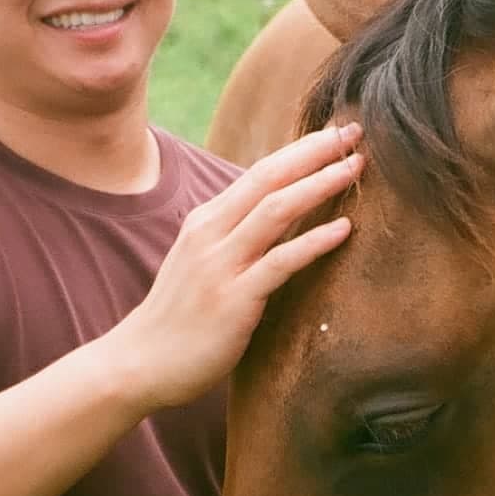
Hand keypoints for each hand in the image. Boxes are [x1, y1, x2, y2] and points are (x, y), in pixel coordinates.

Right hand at [113, 123, 364, 411]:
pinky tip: (345, 229)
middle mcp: (211, 234)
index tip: (336, 133)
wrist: (139, 363)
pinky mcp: (234, 300)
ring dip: (319, 184)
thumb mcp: (202, 262)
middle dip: (314, 152)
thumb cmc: (178, 316)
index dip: (300, 150)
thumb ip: (234, 236)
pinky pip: (280, 262)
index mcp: (206, 221)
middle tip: (354, 132)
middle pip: (269, 178)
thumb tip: (279, 217)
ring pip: (277, 211)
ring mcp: (221, 265)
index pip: (259, 172)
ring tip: (355, 168)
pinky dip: (314, 242)